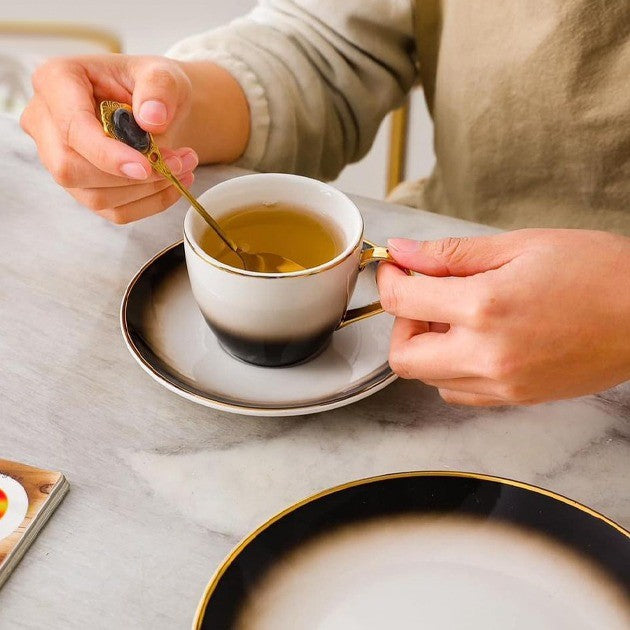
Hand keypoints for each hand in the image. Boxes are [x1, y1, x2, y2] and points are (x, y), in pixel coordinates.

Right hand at [20, 55, 248, 223]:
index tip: (146, 166)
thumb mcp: (162, 74)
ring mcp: (59, 159)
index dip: (107, 154)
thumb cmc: (152, 86)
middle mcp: (46, 122)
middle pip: (71, 169)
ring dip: (147, 191)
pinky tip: (173, 184)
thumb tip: (152, 119)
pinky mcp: (82, 188)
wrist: (157, 108)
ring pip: (95, 196)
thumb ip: (159, 88)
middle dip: (130, 177)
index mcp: (56, 81)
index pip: (71, 128)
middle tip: (178, 164)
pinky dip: (150, 203)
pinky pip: (114, 210)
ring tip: (182, 168)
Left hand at [377, 229, 629, 405]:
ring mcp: (502, 383)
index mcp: (484, 307)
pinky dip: (451, 369)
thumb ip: (452, 254)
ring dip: (426, 347)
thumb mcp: (520, 246)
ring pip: (428, 378)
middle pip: (402, 357)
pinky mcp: (517, 398)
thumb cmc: (597, 272)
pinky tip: (474, 342)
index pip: (401, 301)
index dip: (389, 279)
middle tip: (424, 299)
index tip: (397, 268)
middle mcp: (487, 354)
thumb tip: (405, 252)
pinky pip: (459, 393)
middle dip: (401, 324)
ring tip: (456, 318)